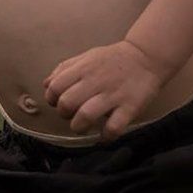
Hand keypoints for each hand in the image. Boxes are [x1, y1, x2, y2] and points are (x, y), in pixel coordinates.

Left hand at [41, 40, 168, 139]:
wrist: (146, 57)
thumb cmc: (112, 59)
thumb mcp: (86, 57)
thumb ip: (65, 69)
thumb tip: (46, 85)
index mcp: (83, 69)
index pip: (55, 87)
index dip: (51, 99)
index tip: (58, 103)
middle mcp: (95, 82)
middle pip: (66, 103)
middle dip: (64, 114)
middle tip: (71, 115)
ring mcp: (113, 95)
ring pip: (85, 116)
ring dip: (79, 127)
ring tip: (83, 126)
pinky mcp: (130, 107)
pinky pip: (114, 128)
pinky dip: (106, 136)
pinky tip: (104, 134)